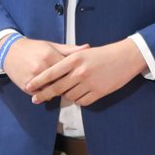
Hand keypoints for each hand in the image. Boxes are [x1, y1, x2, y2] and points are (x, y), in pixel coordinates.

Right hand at [0, 35, 86, 92]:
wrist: (9, 51)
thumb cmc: (34, 47)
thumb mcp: (52, 45)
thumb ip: (70, 49)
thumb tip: (88, 47)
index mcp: (49, 56)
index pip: (69, 69)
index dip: (76, 73)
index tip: (81, 75)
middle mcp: (41, 68)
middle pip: (61, 82)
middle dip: (69, 84)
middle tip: (75, 85)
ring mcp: (32, 78)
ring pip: (51, 91)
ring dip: (58, 92)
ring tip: (65, 90)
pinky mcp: (25, 86)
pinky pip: (41, 95)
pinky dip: (46, 95)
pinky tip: (51, 92)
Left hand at [25, 39, 147, 106]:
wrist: (126, 57)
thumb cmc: (104, 54)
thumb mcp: (84, 53)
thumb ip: (68, 63)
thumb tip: (52, 75)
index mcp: (74, 59)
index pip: (50, 72)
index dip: (37, 81)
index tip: (28, 86)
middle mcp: (80, 72)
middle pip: (56, 88)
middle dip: (43, 94)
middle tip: (35, 99)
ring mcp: (89, 83)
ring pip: (69, 96)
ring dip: (66, 96)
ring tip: (67, 91)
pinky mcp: (98, 92)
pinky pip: (82, 101)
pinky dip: (78, 100)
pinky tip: (80, 95)